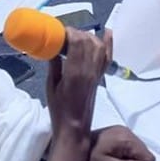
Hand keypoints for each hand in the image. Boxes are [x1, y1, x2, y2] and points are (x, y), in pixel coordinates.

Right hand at [45, 28, 108, 160]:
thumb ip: (53, 64)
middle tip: (64, 35)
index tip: (59, 32)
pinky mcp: (100, 77)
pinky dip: (109, 43)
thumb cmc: (59, 109)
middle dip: (77, 33)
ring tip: (76, 37)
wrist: (74, 128)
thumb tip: (53, 48)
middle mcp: (89, 71)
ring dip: (88, 36)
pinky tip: (107, 32)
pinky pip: (108, 57)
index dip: (70, 32)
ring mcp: (97, 73)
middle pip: (89, 41)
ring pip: (99, 46)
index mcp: (75, 73)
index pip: (78, 42)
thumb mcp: (51, 85)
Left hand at [87, 126, 155, 160]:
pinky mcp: (117, 132)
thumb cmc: (90, 159)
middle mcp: (127, 131)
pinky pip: (129, 146)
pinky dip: (124, 154)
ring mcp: (122, 130)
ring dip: (129, 159)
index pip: (149, 158)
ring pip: (137, 150)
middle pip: (144, 153)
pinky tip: (111, 155)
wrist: (73, 146)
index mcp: (127, 138)